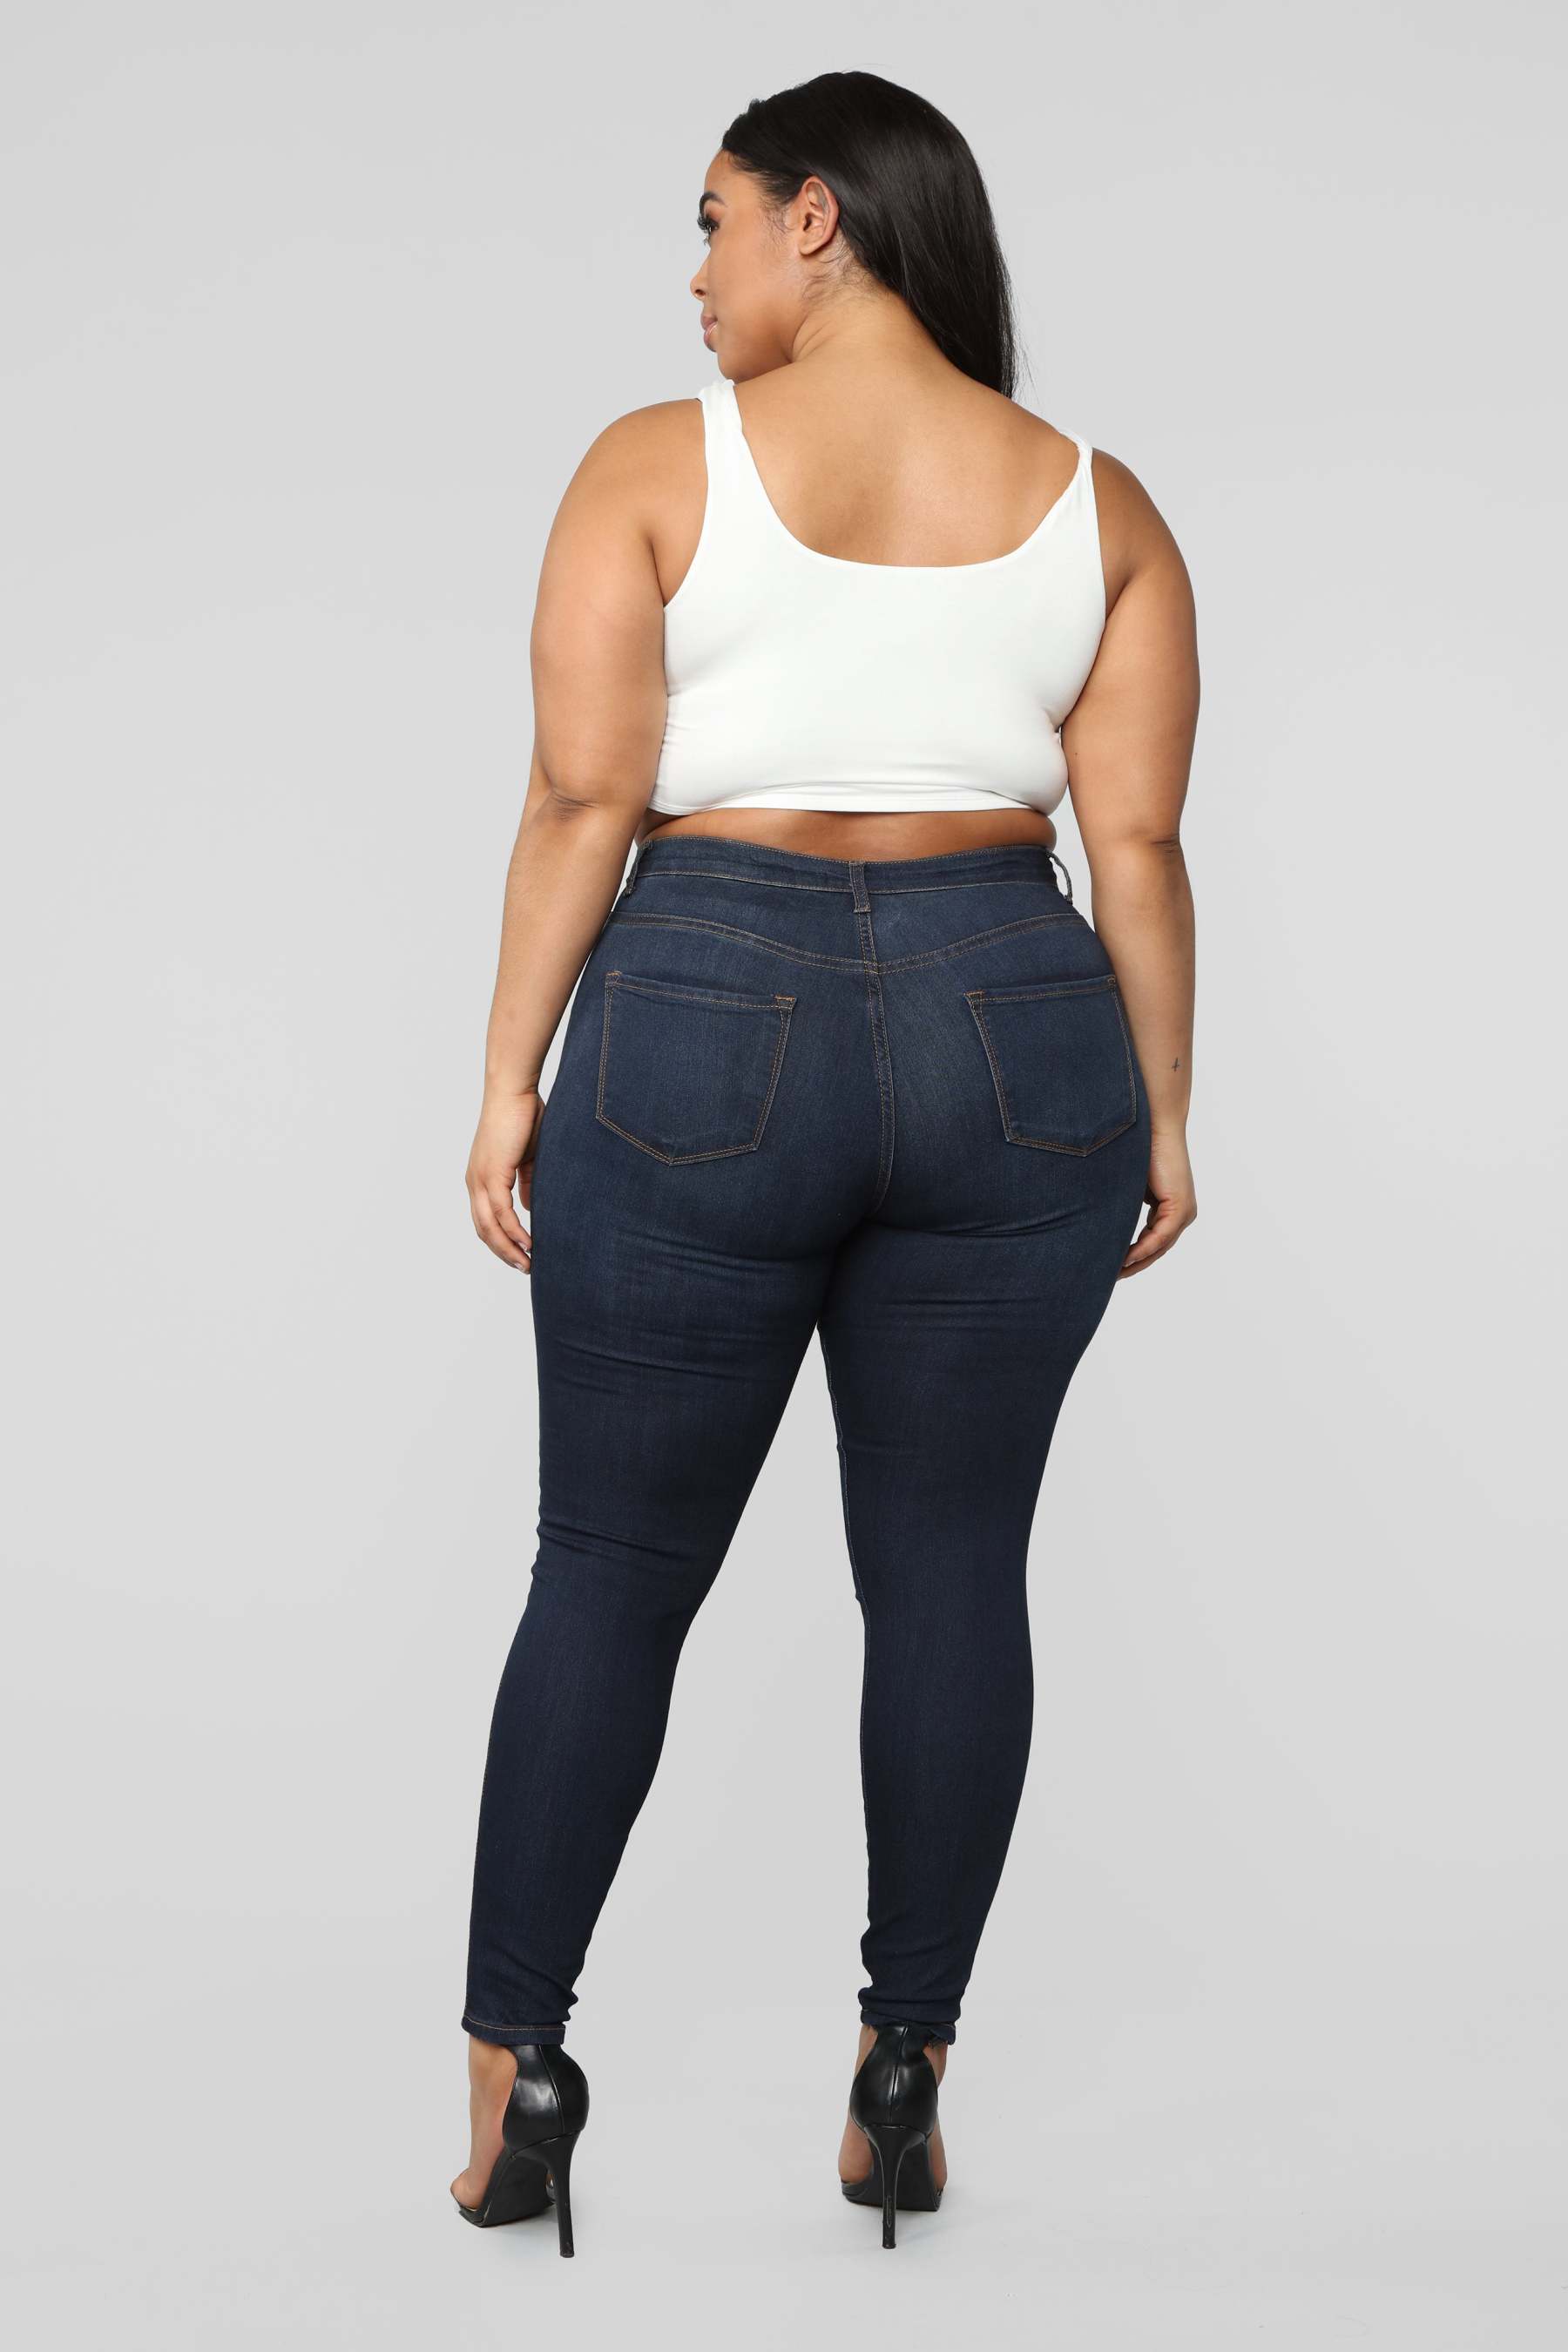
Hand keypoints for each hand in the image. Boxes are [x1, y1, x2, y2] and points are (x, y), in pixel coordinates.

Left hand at [466, 1089, 543, 1271]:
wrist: (514, 1091)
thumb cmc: (523, 1117)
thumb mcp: (527, 1158)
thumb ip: (526, 1182)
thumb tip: (528, 1207)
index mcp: (481, 1178)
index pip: (485, 1220)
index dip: (500, 1241)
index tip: (520, 1256)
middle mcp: (475, 1182)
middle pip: (483, 1229)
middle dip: (503, 1252)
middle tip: (524, 1268)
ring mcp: (480, 1178)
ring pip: (489, 1225)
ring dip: (507, 1248)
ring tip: (527, 1263)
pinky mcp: (491, 1173)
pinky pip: (500, 1212)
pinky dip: (513, 1231)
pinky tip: (528, 1243)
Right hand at [1119, 1127, 1195, 1277]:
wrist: (1153, 1125)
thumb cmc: (1139, 1148)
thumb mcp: (1129, 1185)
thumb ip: (1123, 1204)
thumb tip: (1100, 1222)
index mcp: (1170, 1208)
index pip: (1151, 1242)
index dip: (1131, 1257)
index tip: (1109, 1268)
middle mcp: (1181, 1213)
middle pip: (1156, 1250)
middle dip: (1132, 1265)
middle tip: (1108, 1278)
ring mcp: (1183, 1211)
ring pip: (1159, 1247)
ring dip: (1136, 1262)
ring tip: (1112, 1273)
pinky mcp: (1180, 1207)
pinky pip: (1160, 1237)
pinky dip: (1142, 1249)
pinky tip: (1124, 1258)